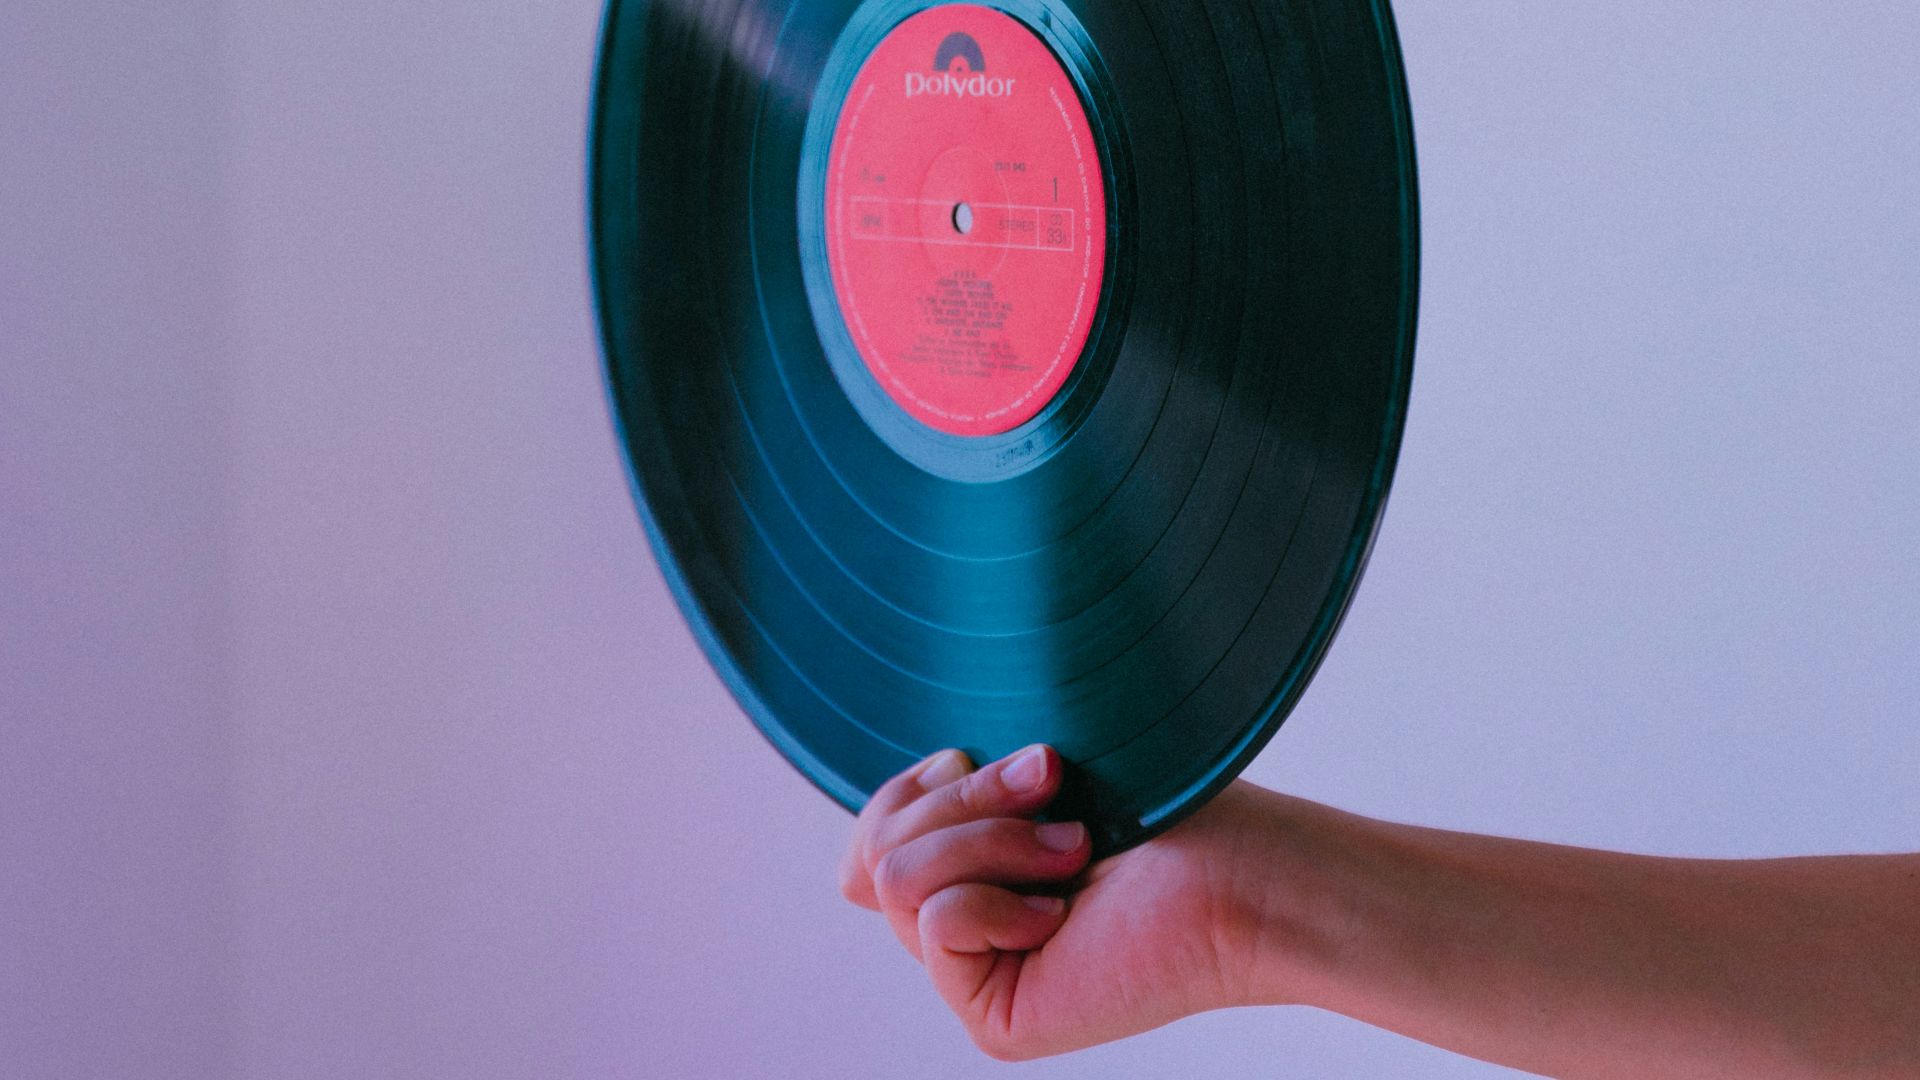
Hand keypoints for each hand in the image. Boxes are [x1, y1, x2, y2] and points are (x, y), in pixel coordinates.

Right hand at [839, 745, 1281, 1059]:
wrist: (1242, 869)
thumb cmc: (1162, 808)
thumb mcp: (1021, 785)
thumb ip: (934, 814)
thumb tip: (856, 867)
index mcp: (969, 876)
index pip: (868, 842)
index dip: (905, 791)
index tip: (976, 755)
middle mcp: (965, 933)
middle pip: (876, 850)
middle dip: (964, 799)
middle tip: (1053, 783)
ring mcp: (978, 979)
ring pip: (898, 878)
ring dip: (992, 839)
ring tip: (1073, 847)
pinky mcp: (997, 1018)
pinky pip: (937, 923)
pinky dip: (999, 895)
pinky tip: (1063, 909)